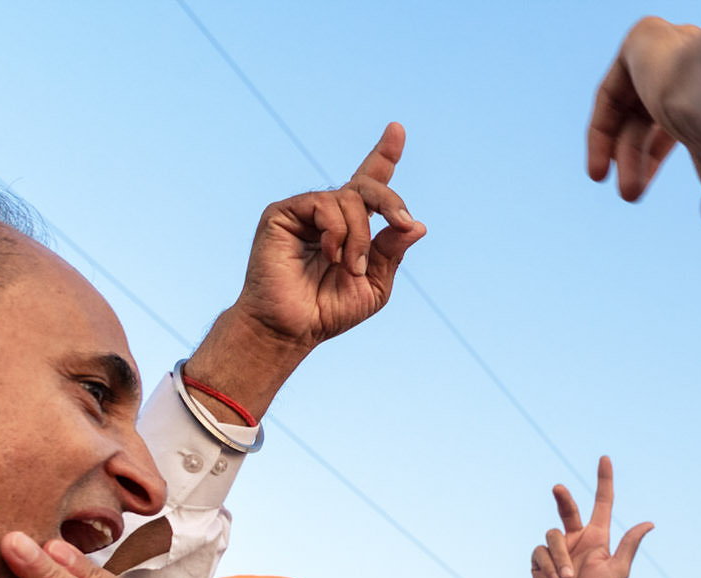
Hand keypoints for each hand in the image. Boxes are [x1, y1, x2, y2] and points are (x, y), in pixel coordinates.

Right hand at [185, 124, 426, 416]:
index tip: (397, 129)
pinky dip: (337, 231)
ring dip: (360, 236)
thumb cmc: (330, 308)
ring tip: (349, 266)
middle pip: (368, 186)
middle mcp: (329, 212)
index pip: (370, 184)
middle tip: (403, 224)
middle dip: (391, 202)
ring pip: (349, 199)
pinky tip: (331, 254)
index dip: (384, 155)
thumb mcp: (374, 283)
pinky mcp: (283, 212)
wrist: (294, 326)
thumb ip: (392, 252)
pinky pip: (323, 205)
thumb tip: (417, 225)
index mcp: (353, 226)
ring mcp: (305, 210)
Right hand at [531, 455, 654, 577]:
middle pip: (567, 509)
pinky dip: (547, 566)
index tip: (605, 459)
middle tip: (558, 488)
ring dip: (560, 558)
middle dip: (562, 498)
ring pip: (552, 536)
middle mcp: (577, 539)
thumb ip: (629, 545)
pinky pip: (539, 552)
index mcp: (598, 537)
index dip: (604, 481)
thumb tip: (649, 523)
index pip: (601, 503)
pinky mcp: (540, 560)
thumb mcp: (618, 570)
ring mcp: (558, 549)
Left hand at [587, 19, 700, 226]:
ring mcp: (672, 49)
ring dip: (622, 155)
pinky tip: (599, 169)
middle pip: (650, 113)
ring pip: (632, 108)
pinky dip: (601, 131)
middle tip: (629, 194)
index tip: (639, 190)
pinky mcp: (645, 41)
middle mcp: (697, 64)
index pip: (676, 120)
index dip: (652, 157)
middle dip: (636, 158)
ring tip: (626, 193)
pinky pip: (612, 92)